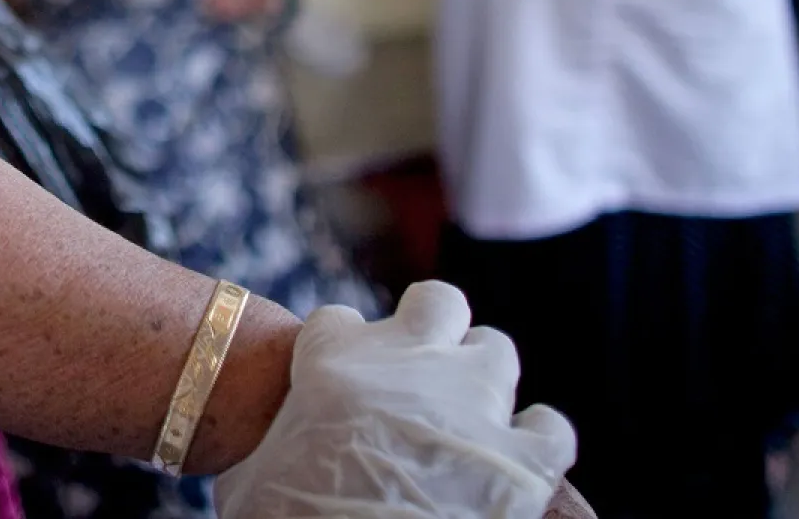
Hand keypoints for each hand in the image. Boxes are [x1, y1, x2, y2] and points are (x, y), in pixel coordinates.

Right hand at [216, 282, 577, 518]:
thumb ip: (266, 447)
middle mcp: (410, 360)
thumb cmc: (281, 518)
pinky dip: (537, 440)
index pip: (338, 321)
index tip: (337, 383)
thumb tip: (257, 465)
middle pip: (437, 302)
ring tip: (467, 417)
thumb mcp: (249, 476)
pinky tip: (517, 458)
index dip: (341, 351)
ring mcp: (473, 403)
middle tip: (420, 375)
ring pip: (496, 350)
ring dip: (482, 379)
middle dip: (432, 329)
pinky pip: (550, 427)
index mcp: (333, 355)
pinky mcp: (524, 459)